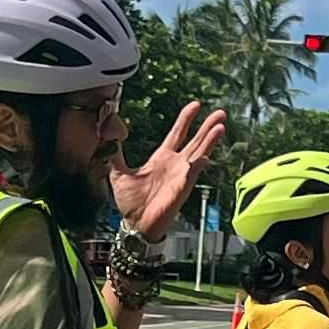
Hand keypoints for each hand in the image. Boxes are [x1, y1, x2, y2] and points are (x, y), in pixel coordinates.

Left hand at [111, 101, 226, 243]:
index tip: (196, 105)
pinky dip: (199, 164)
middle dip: (207, 126)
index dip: (186, 119)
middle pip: (195, 140)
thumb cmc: (131, 203)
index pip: (177, 133)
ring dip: (210, 140)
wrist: (136, 224)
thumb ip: (114, 155)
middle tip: (219, 111)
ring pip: (200, 153)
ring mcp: (181, 175)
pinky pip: (192, 173)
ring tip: (221, 125)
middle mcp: (175, 164)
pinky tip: (206, 156)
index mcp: (162, 158)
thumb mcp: (118, 173)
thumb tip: (107, 137)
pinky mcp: (182, 187)